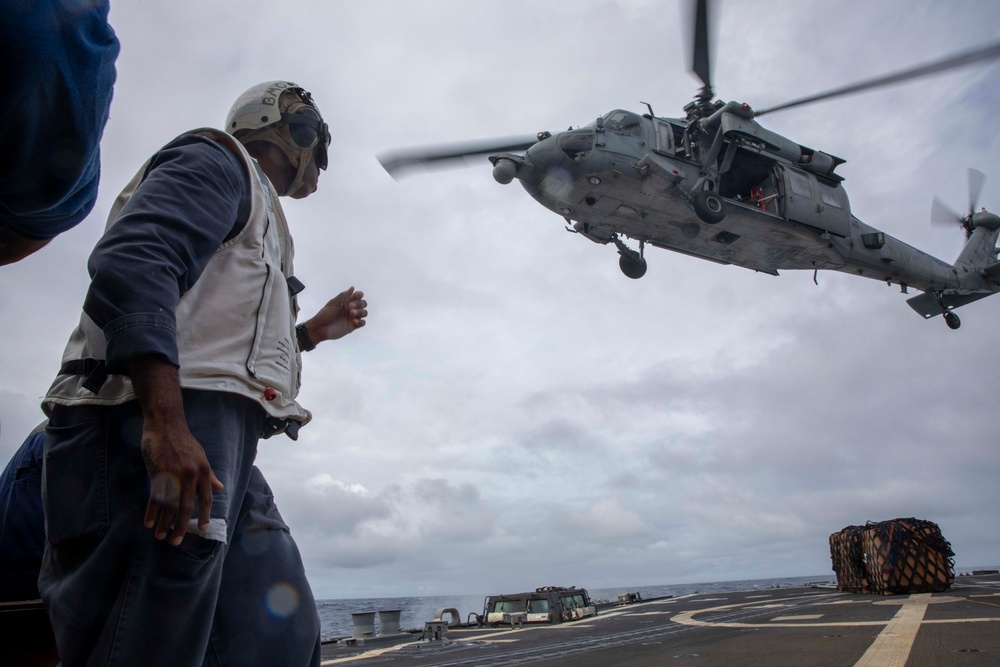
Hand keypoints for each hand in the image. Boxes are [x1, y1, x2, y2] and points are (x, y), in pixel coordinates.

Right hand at [128, 356, 222, 544]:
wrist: (165, 424)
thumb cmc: (183, 440)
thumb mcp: (201, 455)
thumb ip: (209, 474)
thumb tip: (219, 487)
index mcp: (203, 471)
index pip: (205, 497)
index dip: (204, 514)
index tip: (202, 528)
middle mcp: (190, 475)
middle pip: (186, 506)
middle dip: (181, 526)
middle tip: (176, 541)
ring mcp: (173, 475)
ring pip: (169, 505)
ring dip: (164, 523)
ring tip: (161, 536)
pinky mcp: (157, 474)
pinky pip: (154, 497)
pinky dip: (151, 511)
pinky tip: (149, 523)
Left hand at [303, 286, 366, 344]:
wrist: (320, 328)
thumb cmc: (325, 315)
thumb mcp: (333, 303)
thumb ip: (343, 296)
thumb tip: (352, 288)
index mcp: (346, 302)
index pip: (357, 296)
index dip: (359, 294)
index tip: (358, 295)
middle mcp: (351, 309)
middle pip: (363, 304)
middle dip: (359, 304)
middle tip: (350, 306)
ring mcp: (352, 317)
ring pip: (364, 312)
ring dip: (360, 312)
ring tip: (352, 313)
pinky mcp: (353, 326)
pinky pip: (362, 323)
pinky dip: (361, 321)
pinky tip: (354, 321)